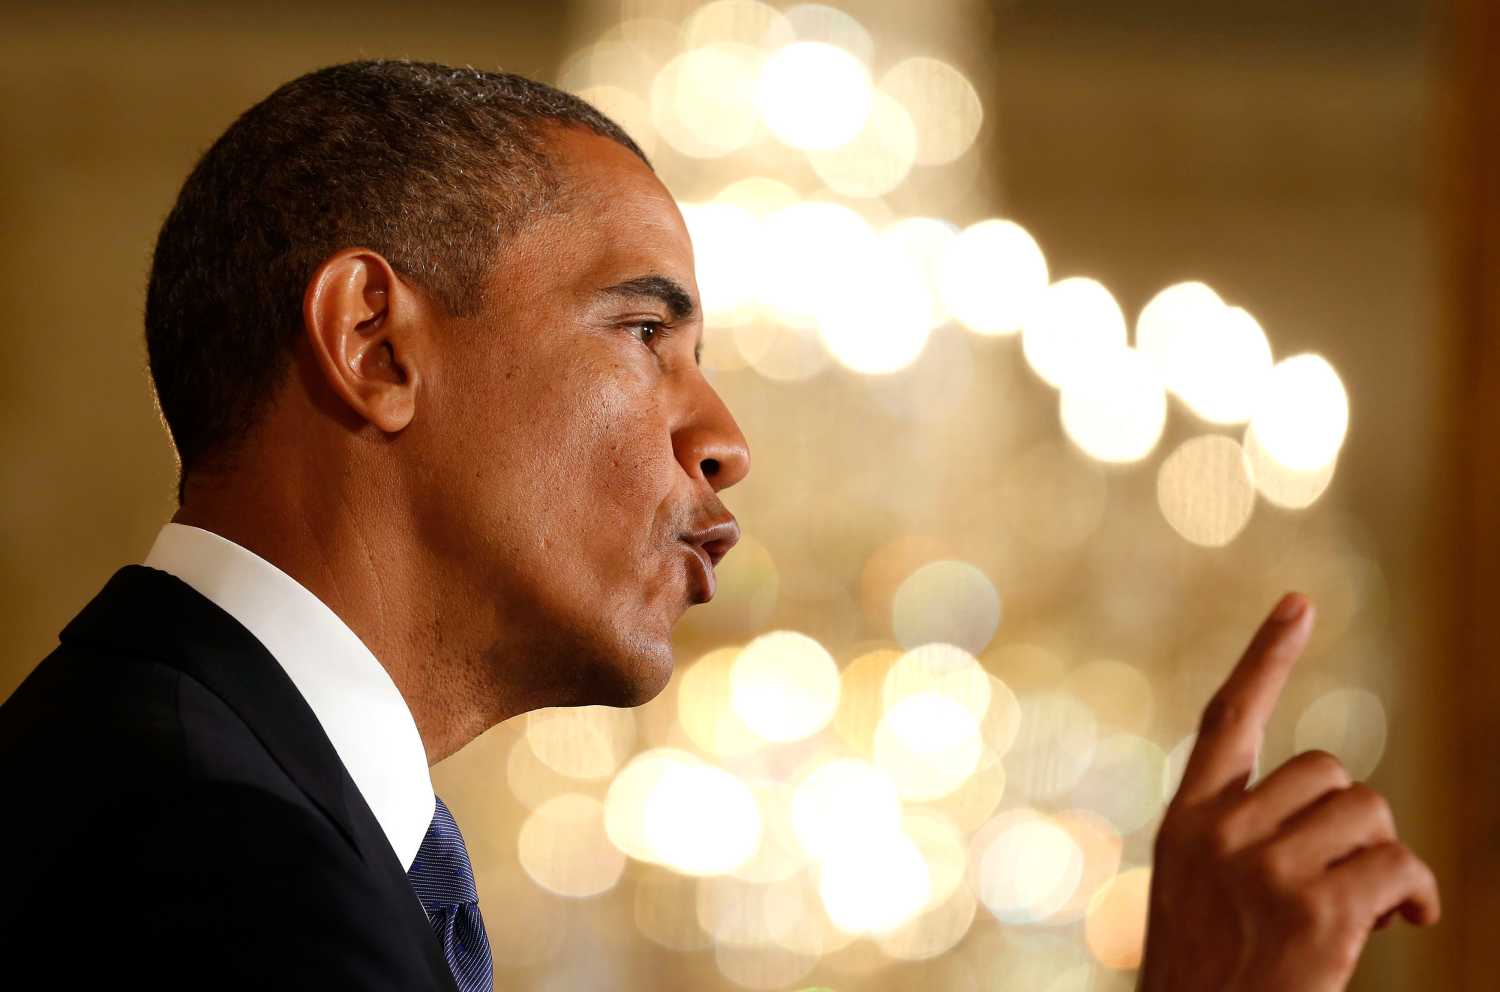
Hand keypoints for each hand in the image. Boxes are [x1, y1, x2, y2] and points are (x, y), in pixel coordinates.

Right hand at [1138, 593, 1439, 991]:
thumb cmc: (1211, 981)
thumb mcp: (1200, 896)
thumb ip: (1244, 839)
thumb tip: (1345, 804)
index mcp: (1185, 822)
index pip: (1229, 720)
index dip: (1266, 658)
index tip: (1299, 603)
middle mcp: (1218, 833)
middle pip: (1326, 772)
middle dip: (1355, 818)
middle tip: (1356, 875)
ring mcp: (1264, 869)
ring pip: (1369, 812)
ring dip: (1387, 858)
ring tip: (1378, 908)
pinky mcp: (1315, 910)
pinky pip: (1397, 864)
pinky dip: (1416, 893)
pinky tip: (1406, 923)